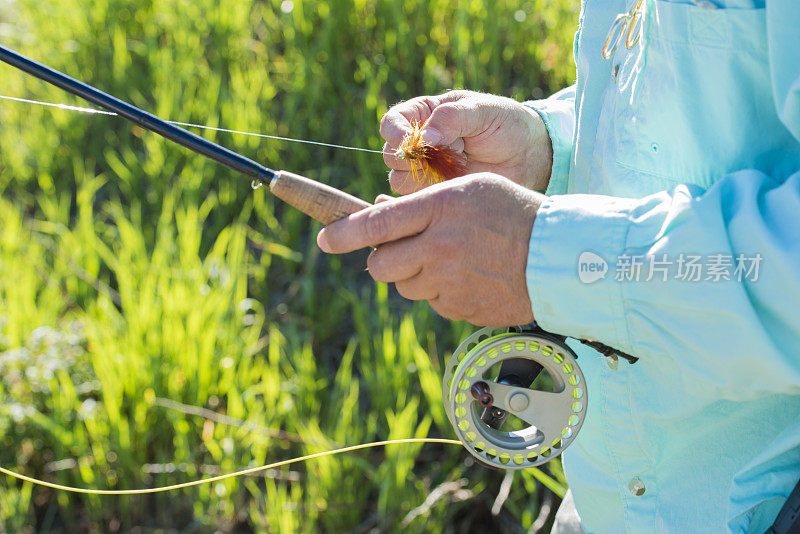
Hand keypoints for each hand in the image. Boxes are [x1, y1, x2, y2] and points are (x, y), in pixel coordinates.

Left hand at [317, 173, 542, 325]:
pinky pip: (432, 303)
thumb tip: (380, 210)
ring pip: (405, 287)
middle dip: (382, 259)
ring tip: (449, 260)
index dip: (344, 233)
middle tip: (401, 250)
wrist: (560, 259)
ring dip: (414, 275)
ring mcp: (449, 283)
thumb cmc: (515, 213)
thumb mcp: (471, 189)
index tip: (324, 239)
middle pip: (381, 265)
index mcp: (440, 209)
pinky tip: (467, 277)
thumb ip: (424, 202)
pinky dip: (439, 292)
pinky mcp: (459, 309)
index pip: (376, 223)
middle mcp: (439, 248)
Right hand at [381, 90, 552, 193]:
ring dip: (424, 177)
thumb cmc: (506, 124)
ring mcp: (426, 170)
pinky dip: (431, 196)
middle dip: (411, 159)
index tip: (411, 143)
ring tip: (457, 168)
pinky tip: (456, 184)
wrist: (528, 155)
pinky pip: (418, 200)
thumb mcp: (482, 111)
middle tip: (441, 158)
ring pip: (400, 180)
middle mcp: (419, 143)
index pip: (393, 122)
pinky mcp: (436, 193)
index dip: (395, 133)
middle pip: (391, 155)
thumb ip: (452, 118)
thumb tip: (425, 139)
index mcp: (425, 114)